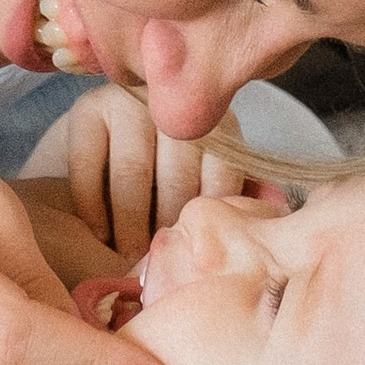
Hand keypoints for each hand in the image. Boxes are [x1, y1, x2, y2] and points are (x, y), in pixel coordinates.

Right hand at [47, 81, 288, 258]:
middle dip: (164, 230)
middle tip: (155, 263)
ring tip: (126, 255)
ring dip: (128, 227)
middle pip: (176, 180)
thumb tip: (275, 207)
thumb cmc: (170, 172)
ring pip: (132, 177)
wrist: (110, 135)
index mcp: (218, 124)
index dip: (203, 224)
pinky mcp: (88, 108)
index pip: (219, 179)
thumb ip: (240, 193)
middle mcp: (177, 107)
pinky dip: (93, 209)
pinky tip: (98, 233)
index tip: (190, 253)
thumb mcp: (211, 178)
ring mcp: (130, 101)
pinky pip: (89, 168)